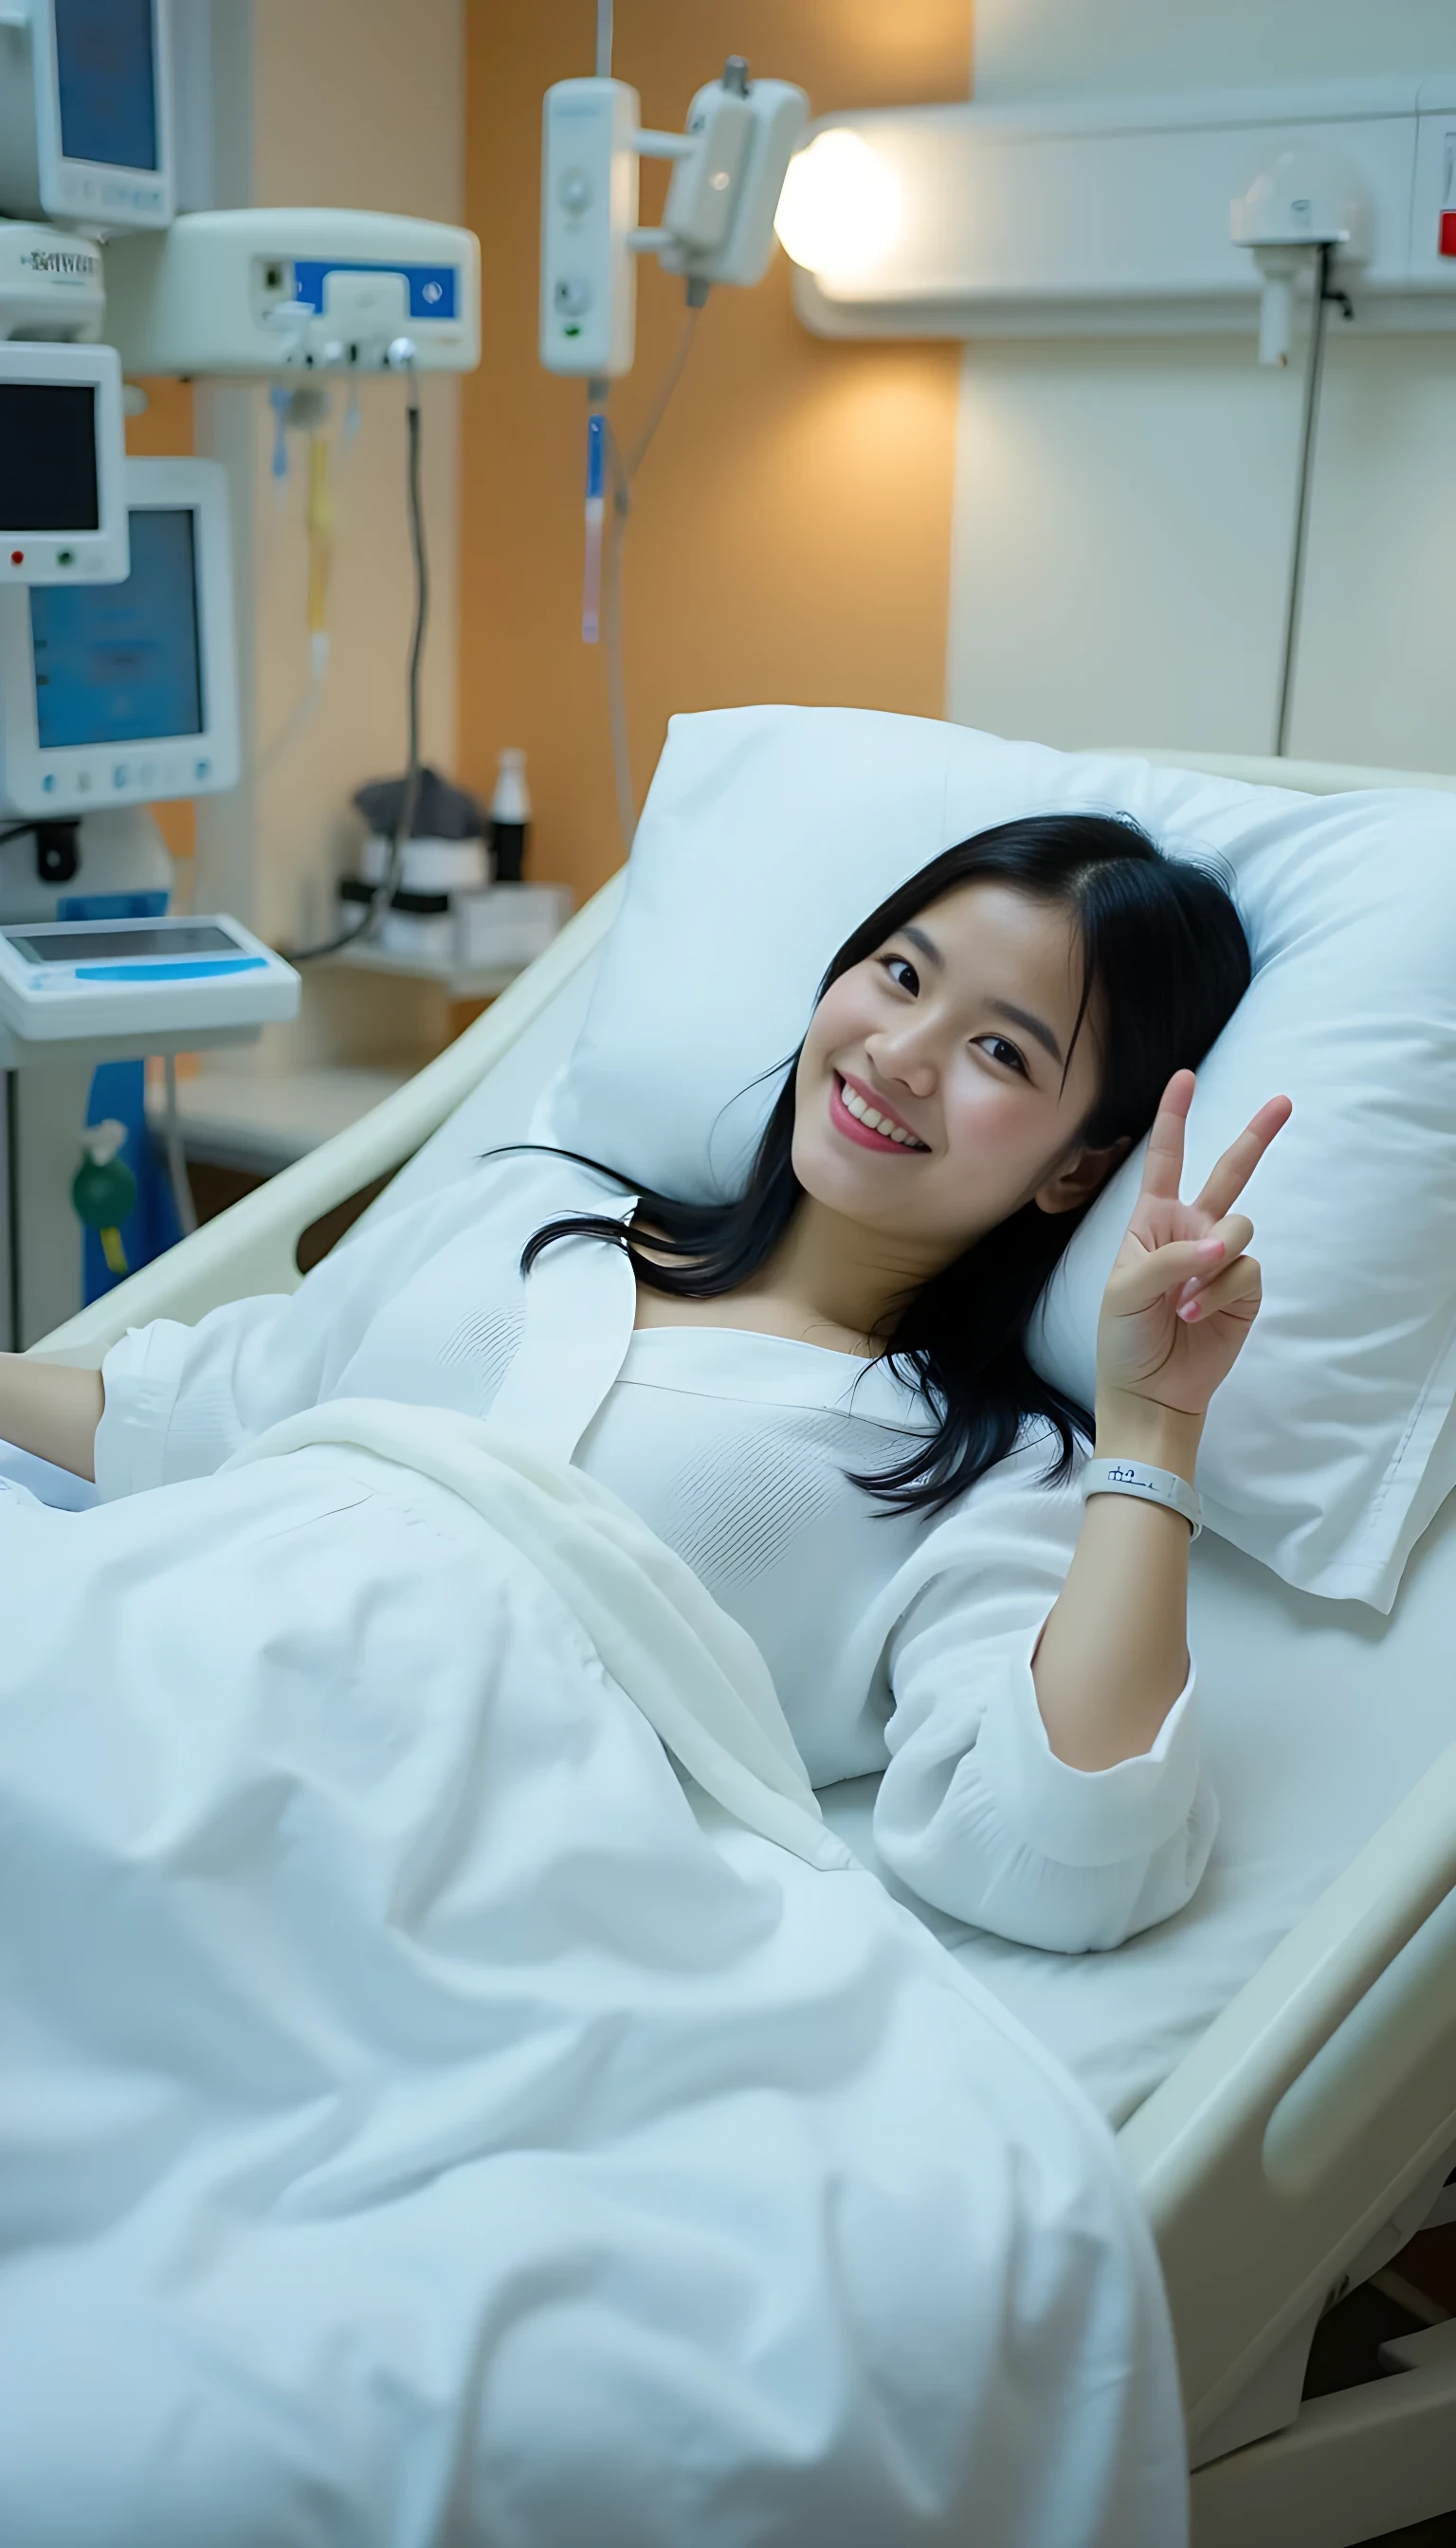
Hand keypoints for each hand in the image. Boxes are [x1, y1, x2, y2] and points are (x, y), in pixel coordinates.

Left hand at [1096, 1070, 1290, 1434]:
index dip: (1174, 1118)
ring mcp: (1221, 1258)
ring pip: (1241, 1226)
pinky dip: (1221, 1290)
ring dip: (1213, 1261)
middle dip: (1256, 1137)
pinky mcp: (1244, 1289)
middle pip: (1229, 1173)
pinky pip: (1247, 1269)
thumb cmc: (1124, 1335)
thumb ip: (1173, 1256)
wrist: (1151, 1390)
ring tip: (1182, 1300)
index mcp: (1153, 1221)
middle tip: (1283, 1102)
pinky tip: (1196, 1313)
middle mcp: (1191, 1230)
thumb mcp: (1125, 1289)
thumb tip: (1224, 1244)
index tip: (1185, 1078)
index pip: (1165, 1161)